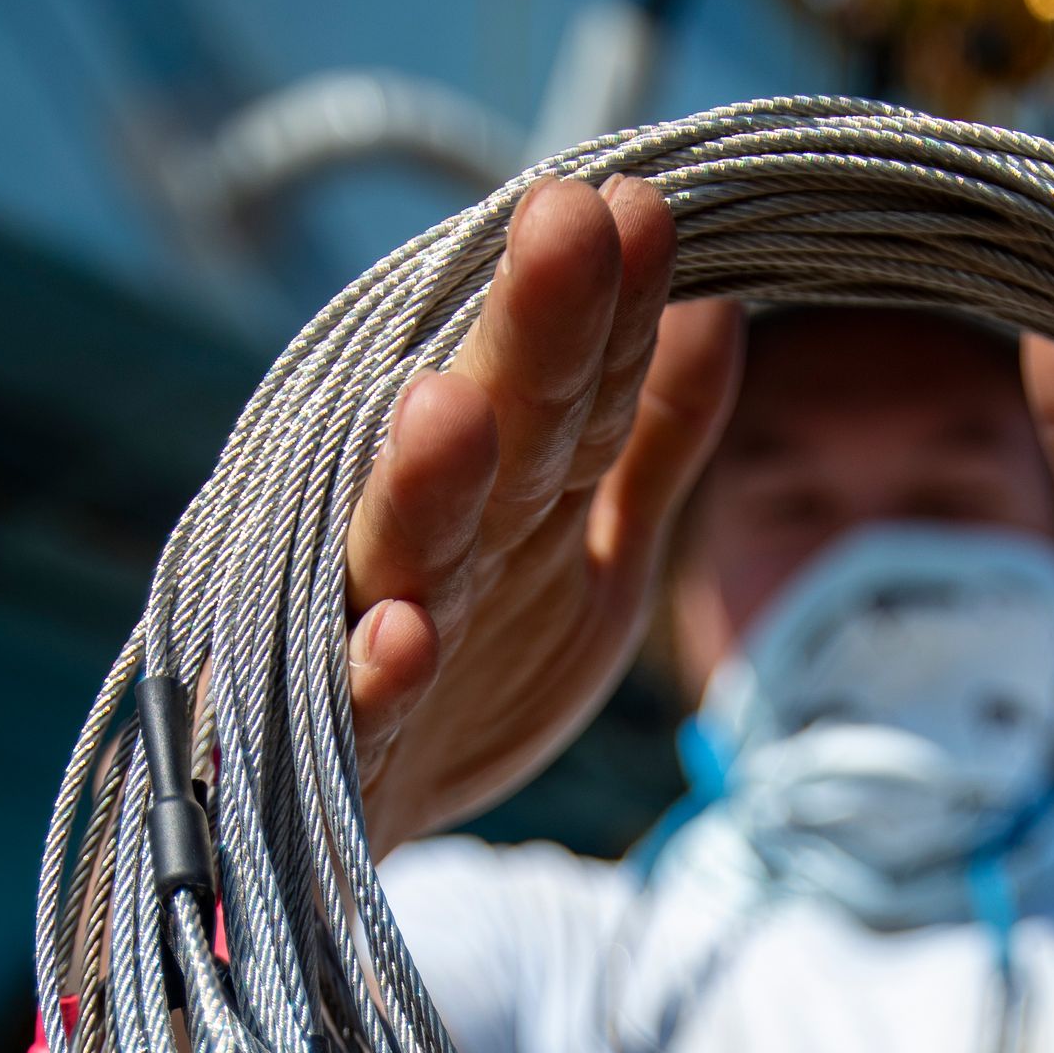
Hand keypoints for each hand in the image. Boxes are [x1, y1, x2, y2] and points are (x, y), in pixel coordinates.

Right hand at [346, 177, 741, 857]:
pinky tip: (403, 637)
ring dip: (424, 486)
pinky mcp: (332, 750)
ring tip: (450, 409)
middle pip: (486, 435)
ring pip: (397, 552)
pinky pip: (350, 713)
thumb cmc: (471, 687)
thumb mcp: (589, 569)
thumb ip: (648, 452)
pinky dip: (372, 679)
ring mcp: (369, 643)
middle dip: (523, 337)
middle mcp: (433, 548)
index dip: (605, 310)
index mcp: (504, 501)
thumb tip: (721, 310)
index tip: (649, 207)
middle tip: (563, 221)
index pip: (567, 392)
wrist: (342, 845)